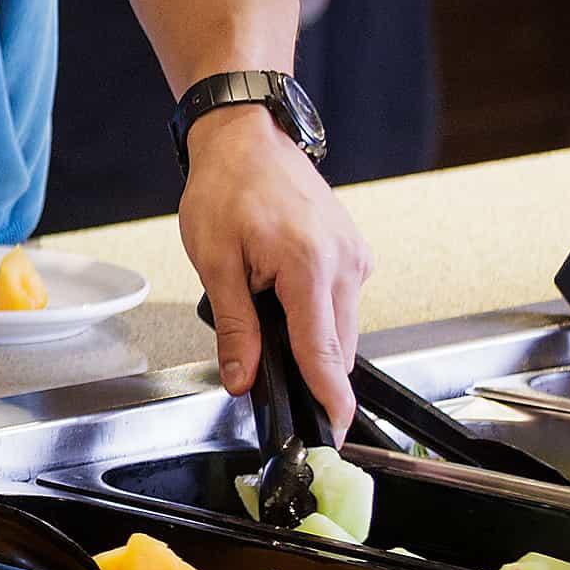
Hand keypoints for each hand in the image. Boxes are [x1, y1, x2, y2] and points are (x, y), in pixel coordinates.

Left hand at [178, 109, 370, 428]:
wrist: (248, 138)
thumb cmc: (226, 187)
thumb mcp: (214, 260)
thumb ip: (235, 327)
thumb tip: (242, 378)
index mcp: (309, 266)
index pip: (323, 352)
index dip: (328, 398)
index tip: (335, 431)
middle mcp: (345, 264)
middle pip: (338, 347)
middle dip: (310, 368)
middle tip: (270, 369)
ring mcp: (356, 257)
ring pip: (343, 327)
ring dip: (312, 337)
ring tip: (267, 309)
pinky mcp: (355, 253)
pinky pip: (342, 302)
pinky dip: (317, 313)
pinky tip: (283, 293)